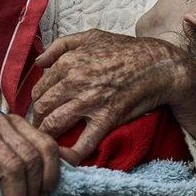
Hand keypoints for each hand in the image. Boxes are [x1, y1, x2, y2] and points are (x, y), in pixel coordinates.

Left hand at [32, 29, 195, 163]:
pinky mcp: (106, 119)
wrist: (158, 65)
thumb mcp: (90, 37)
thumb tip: (39, 62)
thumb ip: (59, 46)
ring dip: (46, 135)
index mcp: (68, 63)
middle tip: (41, 127)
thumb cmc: (124, 49)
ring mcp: (89, 102)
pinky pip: (82, 144)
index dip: (36, 102)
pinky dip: (69, 155)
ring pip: (53, 125)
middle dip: (38, 120)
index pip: (38, 89)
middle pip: (41, 108)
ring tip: (47, 141)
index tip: (40, 110)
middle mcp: (74, 82)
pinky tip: (62, 158)